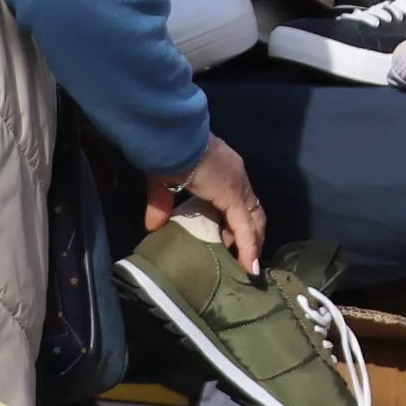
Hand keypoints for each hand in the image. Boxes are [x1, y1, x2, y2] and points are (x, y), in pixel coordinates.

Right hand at [150, 135, 264, 272]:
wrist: (172, 138)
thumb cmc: (168, 153)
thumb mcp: (163, 182)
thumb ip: (160, 205)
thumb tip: (151, 227)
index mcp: (222, 170)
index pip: (237, 198)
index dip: (236, 219)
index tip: (228, 238)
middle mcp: (236, 177)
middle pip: (252, 210)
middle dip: (249, 234)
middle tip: (243, 256)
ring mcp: (237, 186)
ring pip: (253, 220)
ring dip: (252, 244)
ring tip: (249, 266)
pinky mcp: (233, 196)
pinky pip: (244, 228)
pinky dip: (248, 248)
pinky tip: (249, 267)